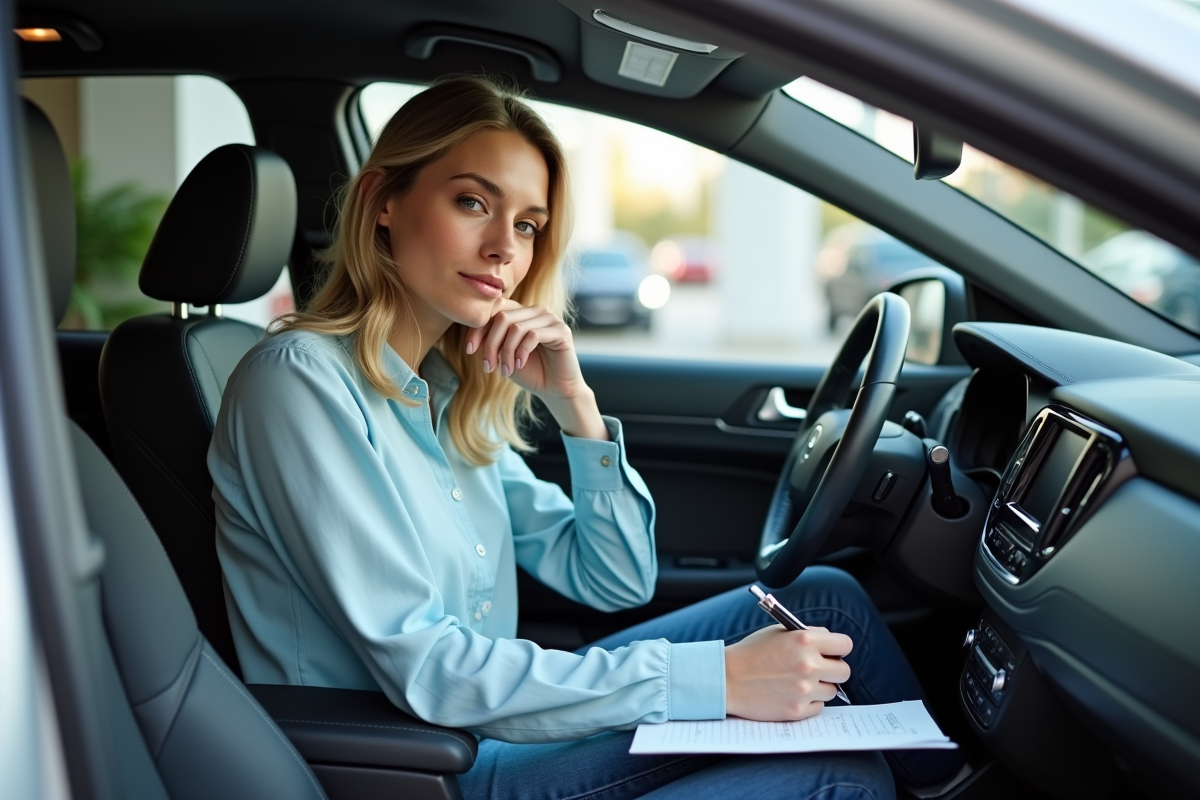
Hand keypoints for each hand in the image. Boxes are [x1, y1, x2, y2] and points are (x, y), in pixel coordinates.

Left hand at [463, 300, 607, 439]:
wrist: (554, 389)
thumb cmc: (528, 372)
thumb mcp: (503, 355)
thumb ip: (491, 341)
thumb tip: (472, 333)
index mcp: (520, 313)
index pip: (494, 309)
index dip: (478, 328)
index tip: (469, 350)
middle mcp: (535, 311)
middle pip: (502, 317)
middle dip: (490, 344)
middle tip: (488, 367)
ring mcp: (550, 319)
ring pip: (516, 327)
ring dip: (506, 352)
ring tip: (505, 371)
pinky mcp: (561, 331)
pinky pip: (533, 335)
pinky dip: (521, 352)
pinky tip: (520, 365)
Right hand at [724, 624, 852, 720]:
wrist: (726, 679)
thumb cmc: (751, 653)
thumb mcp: (779, 633)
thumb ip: (808, 636)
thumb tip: (831, 644)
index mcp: (804, 640)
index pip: (845, 644)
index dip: (839, 649)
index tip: (833, 653)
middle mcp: (808, 665)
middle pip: (844, 671)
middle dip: (833, 670)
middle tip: (818, 670)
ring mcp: (803, 690)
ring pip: (831, 690)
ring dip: (819, 687)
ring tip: (797, 682)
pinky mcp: (797, 710)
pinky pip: (818, 707)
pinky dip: (809, 702)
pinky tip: (790, 694)